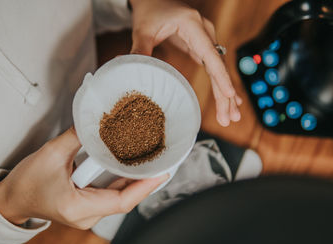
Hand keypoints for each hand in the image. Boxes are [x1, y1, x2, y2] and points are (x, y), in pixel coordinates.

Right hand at [0, 127, 168, 228]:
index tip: (162, 172)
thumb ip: (77, 136)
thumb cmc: (26, 182)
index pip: (121, 201)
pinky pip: (112, 197)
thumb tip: (95, 119)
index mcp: (77, 207)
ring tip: (152, 163)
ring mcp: (88, 215)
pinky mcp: (87, 209)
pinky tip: (131, 169)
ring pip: (120, 199)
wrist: (12, 199)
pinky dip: (123, 184)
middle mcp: (86, 217)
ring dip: (135, 182)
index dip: (145, 187)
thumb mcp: (51, 154)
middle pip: (124, 200)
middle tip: (162, 161)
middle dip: (145, 181)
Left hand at [129, 0, 241, 126]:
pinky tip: (228, 99)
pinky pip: (213, 67)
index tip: (229, 95)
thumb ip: (139, 48)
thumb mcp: (143, 29)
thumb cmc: (149, 10)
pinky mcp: (201, 46)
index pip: (210, 54)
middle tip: (229, 118)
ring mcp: (205, 38)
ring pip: (218, 69)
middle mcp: (204, 31)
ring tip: (231, 116)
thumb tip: (128, 66)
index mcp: (193, 25)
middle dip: (225, 94)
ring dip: (225, 93)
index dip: (221, 76)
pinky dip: (220, 84)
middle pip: (218, 66)